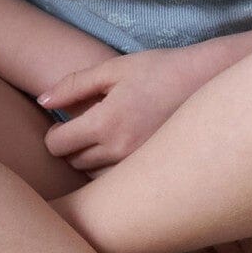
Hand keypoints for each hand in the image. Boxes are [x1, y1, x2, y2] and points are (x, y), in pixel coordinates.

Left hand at [39, 48, 203, 173]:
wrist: (209, 82)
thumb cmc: (160, 70)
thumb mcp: (114, 69)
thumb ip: (74, 85)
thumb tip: (42, 102)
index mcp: (106, 122)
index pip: (57, 145)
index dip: (54, 135)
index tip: (64, 125)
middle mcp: (120, 150)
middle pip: (74, 163)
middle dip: (72, 147)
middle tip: (85, 129)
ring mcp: (139, 165)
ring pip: (95, 178)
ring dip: (92, 162)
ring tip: (105, 140)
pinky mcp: (155, 172)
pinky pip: (119, 183)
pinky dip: (113, 172)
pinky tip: (122, 152)